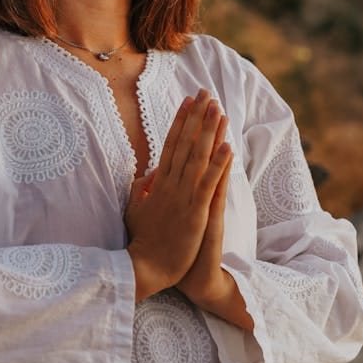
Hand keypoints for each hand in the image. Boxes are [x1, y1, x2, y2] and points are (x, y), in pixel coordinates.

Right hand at [125, 90, 230, 300]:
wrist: (145, 269)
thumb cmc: (143, 241)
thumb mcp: (135, 209)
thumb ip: (140, 188)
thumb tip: (149, 171)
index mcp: (157, 183)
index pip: (170, 144)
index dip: (180, 121)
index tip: (188, 101)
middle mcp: (169, 184)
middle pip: (185, 143)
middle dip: (196, 117)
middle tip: (206, 93)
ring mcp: (182, 197)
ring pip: (198, 158)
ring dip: (209, 132)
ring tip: (219, 111)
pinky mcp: (195, 213)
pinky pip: (209, 183)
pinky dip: (218, 164)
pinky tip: (228, 147)